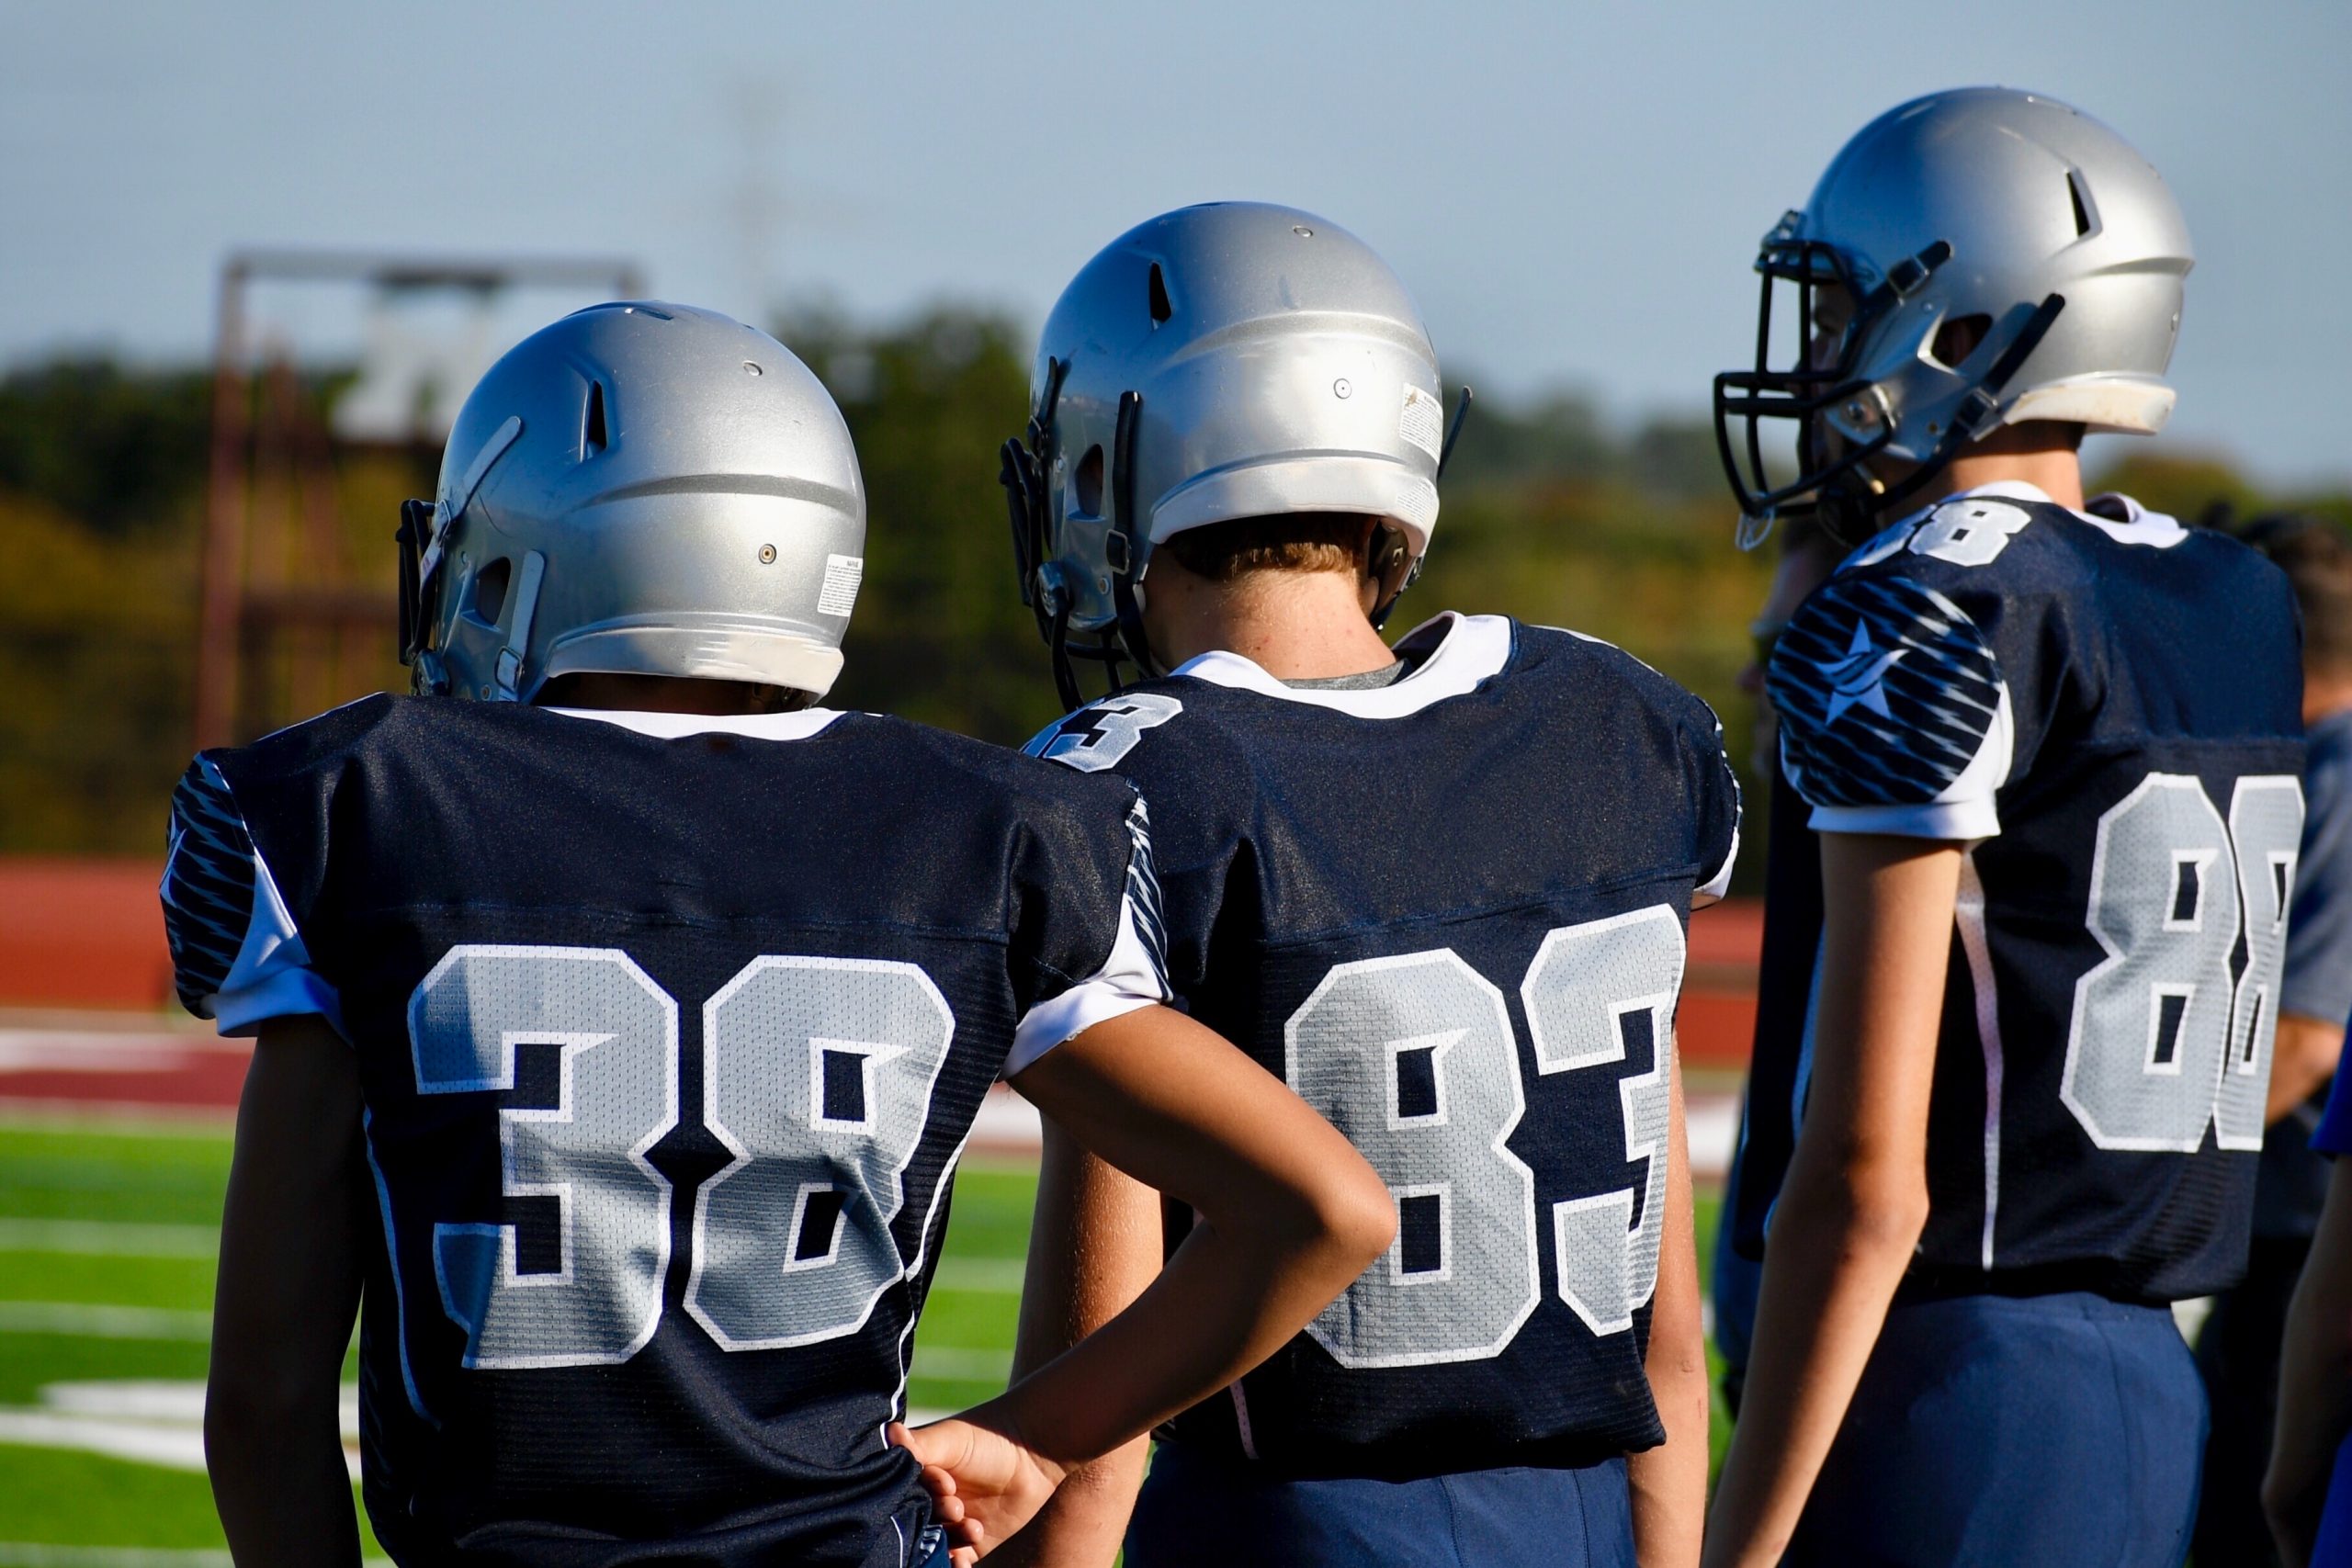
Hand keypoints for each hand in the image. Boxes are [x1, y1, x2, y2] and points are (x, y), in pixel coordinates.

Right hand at [890, 1416, 1066, 1561]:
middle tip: (957, 1508)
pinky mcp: (970, 1549)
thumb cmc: (989, 1440)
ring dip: (949, 1542)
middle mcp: (928, 1506)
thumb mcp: (953, 1439)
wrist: (1035, 1458)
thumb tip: (892, 1433)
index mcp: (916, 1480)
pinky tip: (963, 1562)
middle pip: (916, 1525)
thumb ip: (922, 1445)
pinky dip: (956, 1566)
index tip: (947, 1484)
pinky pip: (956, 1563)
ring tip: (972, 1528)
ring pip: (934, 1546)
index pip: (902, 1496)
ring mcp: (948, 1529)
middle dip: (935, 1520)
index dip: (921, 1494)